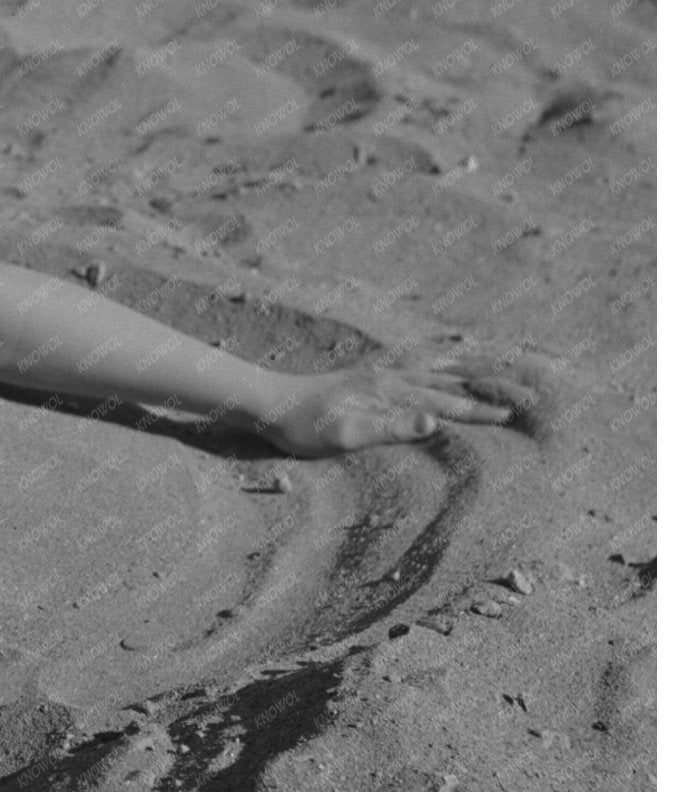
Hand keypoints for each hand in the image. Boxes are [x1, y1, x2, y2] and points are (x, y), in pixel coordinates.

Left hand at [247, 356, 520, 458]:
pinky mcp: (368, 375)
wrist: (268, 404)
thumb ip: (390, 429)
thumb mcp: (345, 436)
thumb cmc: (303, 428)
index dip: (479, 411)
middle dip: (485, 387)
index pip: (445, 404)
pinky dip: (437, 358)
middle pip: (447, 381)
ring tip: (498, 362)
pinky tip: (443, 356)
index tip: (513, 418)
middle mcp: (388, 377)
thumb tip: (434, 423)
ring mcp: (378, 373)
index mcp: (388, 393)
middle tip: (522, 392)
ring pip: (434, 367)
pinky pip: (413, 363)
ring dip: (467, 367)